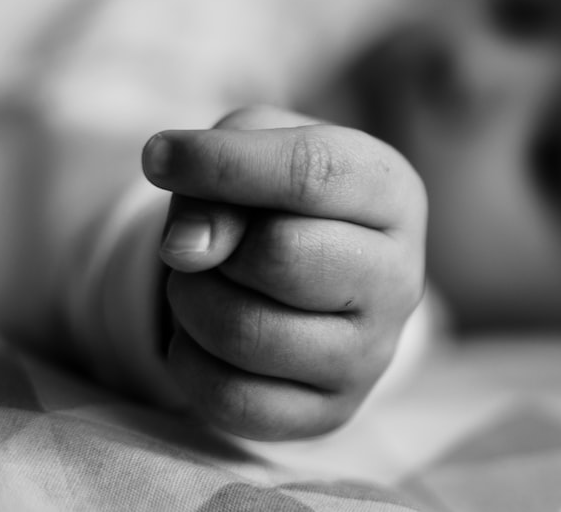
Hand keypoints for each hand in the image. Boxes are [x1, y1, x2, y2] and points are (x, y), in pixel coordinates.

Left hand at [142, 106, 426, 439]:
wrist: (305, 269)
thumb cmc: (280, 195)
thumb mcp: (254, 148)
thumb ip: (221, 167)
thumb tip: (190, 247)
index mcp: (394, 195)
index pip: (314, 173)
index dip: (226, 165)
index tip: (161, 161)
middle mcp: (400, 279)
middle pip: (280, 257)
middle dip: (213, 242)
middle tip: (209, 240)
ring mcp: (371, 355)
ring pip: (246, 332)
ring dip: (190, 298)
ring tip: (205, 281)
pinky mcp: (331, 413)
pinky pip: (229, 398)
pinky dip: (187, 358)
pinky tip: (204, 333)